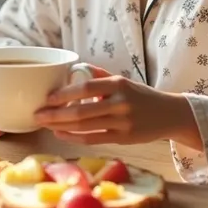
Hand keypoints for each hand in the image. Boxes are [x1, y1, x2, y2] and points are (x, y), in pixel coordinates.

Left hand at [34, 71, 201, 147]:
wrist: (169, 114)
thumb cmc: (141, 96)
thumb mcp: (123, 81)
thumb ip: (100, 75)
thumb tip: (74, 68)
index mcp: (118, 84)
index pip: (86, 87)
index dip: (65, 93)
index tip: (47, 97)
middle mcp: (120, 102)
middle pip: (82, 110)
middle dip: (56, 113)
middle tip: (38, 114)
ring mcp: (122, 122)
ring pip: (85, 126)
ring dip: (61, 126)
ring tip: (45, 124)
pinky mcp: (124, 139)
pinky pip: (94, 139)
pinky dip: (74, 138)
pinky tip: (61, 134)